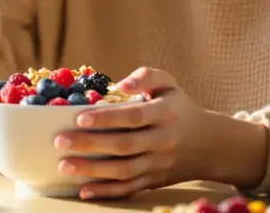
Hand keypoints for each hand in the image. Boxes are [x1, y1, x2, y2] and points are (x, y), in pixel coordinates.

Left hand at [52, 67, 269, 199]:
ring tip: (64, 164)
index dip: (107, 118)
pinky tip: (84, 190)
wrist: (210, 145)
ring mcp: (158, 164)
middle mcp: (163, 141)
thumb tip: (120, 85)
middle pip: (124, 145)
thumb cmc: (180, 108)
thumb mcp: (169, 84)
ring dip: (92, 170)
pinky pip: (129, 189)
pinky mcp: (154, 181)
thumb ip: (147, 76)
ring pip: (124, 170)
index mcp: (165, 113)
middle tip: (59, 141)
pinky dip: (106, 192)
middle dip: (90, 144)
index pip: (134, 116)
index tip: (80, 118)